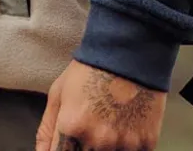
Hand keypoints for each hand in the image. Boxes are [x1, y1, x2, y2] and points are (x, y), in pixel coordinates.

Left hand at [35, 59, 166, 150]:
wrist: (130, 51)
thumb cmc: (91, 69)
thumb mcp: (59, 92)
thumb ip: (47, 130)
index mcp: (72, 126)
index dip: (63, 150)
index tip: (68, 143)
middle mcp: (97, 140)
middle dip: (84, 146)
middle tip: (91, 127)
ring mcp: (123, 143)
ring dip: (107, 147)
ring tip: (109, 124)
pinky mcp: (146, 143)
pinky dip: (127, 145)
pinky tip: (125, 127)